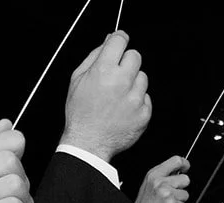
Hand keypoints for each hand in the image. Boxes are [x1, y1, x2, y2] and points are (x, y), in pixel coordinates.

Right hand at [61, 31, 149, 161]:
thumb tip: (109, 39)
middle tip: (117, 75)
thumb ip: (94, 56)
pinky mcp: (144, 113)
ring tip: (118, 97)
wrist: (88, 143)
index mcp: (104, 70)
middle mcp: (122, 82)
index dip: (119, 40)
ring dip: (133, 83)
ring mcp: (135, 98)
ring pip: (143, 77)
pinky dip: (137, 101)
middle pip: (135, 56)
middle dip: (127, 62)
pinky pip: (146, 98)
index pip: (120, 40)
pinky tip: (124, 109)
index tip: (120, 42)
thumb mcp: (77, 79)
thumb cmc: (80, 112)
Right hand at [128, 156, 189, 202]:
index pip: (176, 161)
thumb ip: (163, 178)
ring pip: (186, 194)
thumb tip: (179, 172)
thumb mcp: (149, 187)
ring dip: (179, 202)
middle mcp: (160, 182)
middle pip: (185, 179)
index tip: (186, 167)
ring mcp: (166, 193)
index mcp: (153, 175)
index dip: (184, 164)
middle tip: (171, 197)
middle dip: (181, 189)